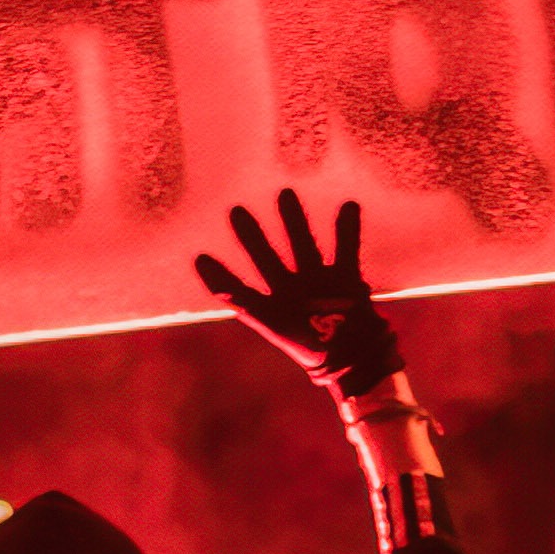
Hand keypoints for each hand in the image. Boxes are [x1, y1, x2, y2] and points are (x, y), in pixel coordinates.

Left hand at [193, 188, 403, 395]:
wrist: (353, 359)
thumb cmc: (310, 347)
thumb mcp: (273, 324)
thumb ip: (245, 303)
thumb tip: (217, 283)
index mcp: (272, 308)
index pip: (239, 290)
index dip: (221, 276)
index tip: (200, 257)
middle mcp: (291, 292)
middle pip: (266, 258)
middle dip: (251, 236)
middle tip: (235, 211)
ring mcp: (317, 283)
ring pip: (302, 245)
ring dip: (294, 221)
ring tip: (285, 194)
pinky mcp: (345, 279)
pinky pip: (346, 248)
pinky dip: (348, 229)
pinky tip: (349, 205)